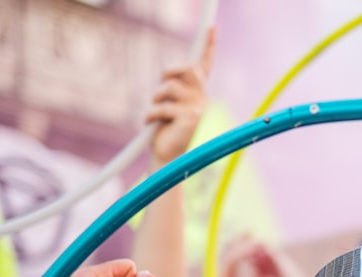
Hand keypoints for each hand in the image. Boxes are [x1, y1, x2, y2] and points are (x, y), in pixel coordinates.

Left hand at [144, 28, 215, 167]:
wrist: (173, 163)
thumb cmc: (170, 135)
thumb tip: (168, 78)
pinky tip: (150, 124)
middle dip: (169, 74)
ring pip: (169, 88)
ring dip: (156, 100)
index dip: (208, 46)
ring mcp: (198, 109)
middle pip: (187, 69)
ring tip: (156, 115)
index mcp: (200, 96)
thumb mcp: (172, 108)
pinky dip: (150, 115)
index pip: (204, 66)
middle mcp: (204, 100)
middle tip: (161, 90)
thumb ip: (174, 92)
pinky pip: (161, 106)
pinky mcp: (189, 119)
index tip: (211, 28)